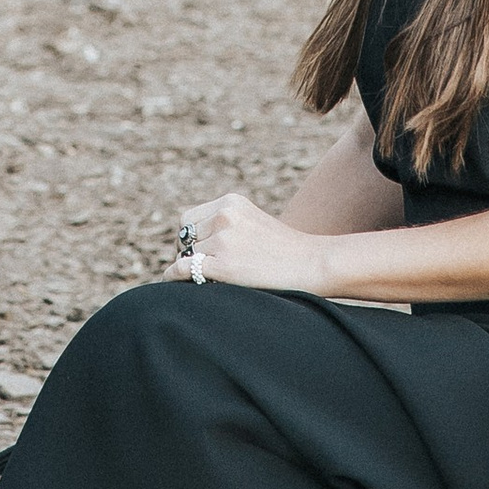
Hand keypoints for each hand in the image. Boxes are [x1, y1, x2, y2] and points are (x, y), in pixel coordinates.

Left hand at [175, 190, 335, 294]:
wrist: (314, 263)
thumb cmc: (286, 251)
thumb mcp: (254, 223)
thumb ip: (228, 226)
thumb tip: (196, 246)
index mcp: (231, 203)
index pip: (189, 218)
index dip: (189, 238)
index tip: (194, 253)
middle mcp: (225, 216)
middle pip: (184, 234)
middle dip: (186, 251)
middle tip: (195, 268)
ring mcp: (224, 239)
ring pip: (185, 253)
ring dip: (189, 268)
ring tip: (204, 280)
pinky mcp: (224, 264)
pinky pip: (184, 269)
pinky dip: (175, 277)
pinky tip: (174, 285)